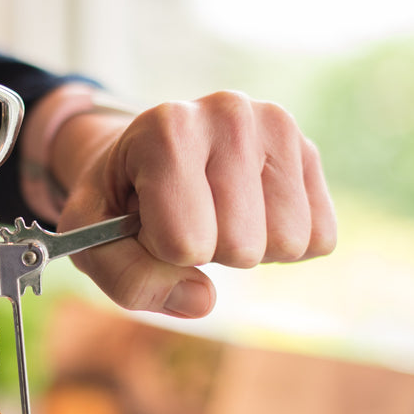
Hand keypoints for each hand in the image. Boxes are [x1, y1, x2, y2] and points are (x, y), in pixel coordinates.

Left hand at [52, 90, 335, 317]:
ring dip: (251, 249)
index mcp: (166, 128)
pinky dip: (284, 245)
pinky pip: (320, 237)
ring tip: (217, 213)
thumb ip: (128, 278)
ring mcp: (276, 126)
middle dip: (209, 252)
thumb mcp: (93, 238)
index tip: (149, 219)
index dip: (163, 252)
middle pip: (241, 247)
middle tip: (187, 216)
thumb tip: (202, 300)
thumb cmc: (121, 197)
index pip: (186, 243)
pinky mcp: (308, 149)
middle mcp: (228, 113)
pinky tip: (252, 213)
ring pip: (288, 243)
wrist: (149, 150)